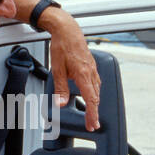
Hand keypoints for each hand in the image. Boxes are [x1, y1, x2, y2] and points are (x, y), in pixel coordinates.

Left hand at [42, 5, 101, 132]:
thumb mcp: (57, 69)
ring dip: (95, 103)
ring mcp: (93, 68)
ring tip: (91, 113)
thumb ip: (60, 88)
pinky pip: (96, 82)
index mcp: (83, 74)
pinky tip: (90, 94)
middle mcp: (91, 72)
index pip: (91, 99)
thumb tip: (61, 103)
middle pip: (96, 97)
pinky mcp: (92, 65)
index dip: (92, 114)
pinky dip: (94, 92)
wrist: (67, 29)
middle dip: (94, 112)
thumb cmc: (62, 45)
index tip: (93, 124)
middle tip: (92, 124)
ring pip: (97, 90)